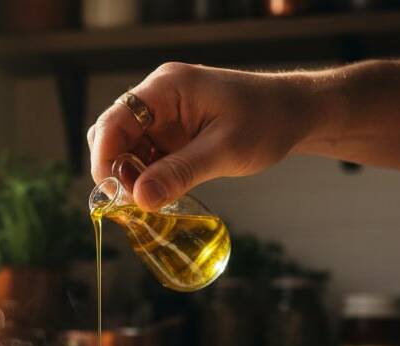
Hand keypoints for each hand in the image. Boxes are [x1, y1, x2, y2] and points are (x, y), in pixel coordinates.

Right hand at [87, 63, 312, 210]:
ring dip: (131, 178)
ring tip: (149, 202)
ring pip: (126, 149)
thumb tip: (139, 199)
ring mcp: (163, 117)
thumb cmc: (266, 121)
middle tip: (134, 203)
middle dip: (117, 170)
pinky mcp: (171, 135)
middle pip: (113, 135)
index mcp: (167, 88)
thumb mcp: (224, 151)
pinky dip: (147, 178)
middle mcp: (158, 98)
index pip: (115, 120)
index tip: (112, 193)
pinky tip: (160, 195)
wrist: (294, 114)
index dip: (105, 157)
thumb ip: (180, 173)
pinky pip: (145, 157)